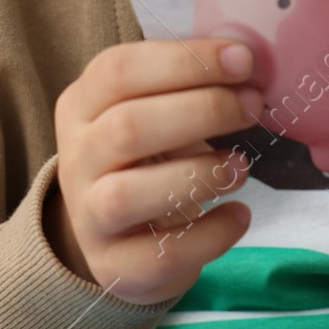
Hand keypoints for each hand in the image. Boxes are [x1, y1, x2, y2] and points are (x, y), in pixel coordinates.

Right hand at [47, 38, 259, 304]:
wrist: (116, 236)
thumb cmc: (145, 156)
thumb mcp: (151, 111)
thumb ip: (187, 88)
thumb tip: (245, 65)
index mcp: (82, 105)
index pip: (119, 70)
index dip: (184, 61)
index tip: (242, 60)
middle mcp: (76, 159)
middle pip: (127, 127)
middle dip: (201, 111)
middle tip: (251, 107)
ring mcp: (89, 217)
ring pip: (129, 195)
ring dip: (198, 174)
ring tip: (242, 166)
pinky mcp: (115, 268)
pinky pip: (160, 255)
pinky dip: (209, 234)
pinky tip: (239, 214)